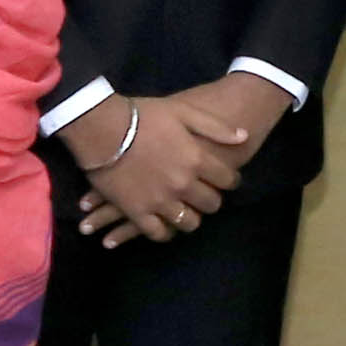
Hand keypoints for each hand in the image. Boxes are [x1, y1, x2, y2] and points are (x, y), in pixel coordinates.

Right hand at [73, 86, 265, 250]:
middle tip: (206, 196)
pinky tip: (166, 225)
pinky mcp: (137, 213)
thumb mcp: (183, 111)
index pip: (227, 180)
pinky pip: (158, 233)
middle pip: (211, 204)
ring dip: (192, 218)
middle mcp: (183, 184)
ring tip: (188, 211)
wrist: (101, 129)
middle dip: (212, 200)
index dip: (230, 180)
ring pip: (188, 223)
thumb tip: (244, 137)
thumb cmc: (142, 116)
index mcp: (197, 159)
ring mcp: (160, 201)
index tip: (227, 180)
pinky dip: (165, 232)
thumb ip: (215, 127)